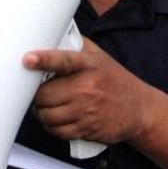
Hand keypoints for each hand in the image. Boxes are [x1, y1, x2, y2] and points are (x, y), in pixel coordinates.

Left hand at [24, 38, 151, 144]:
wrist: (139, 109)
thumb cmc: (115, 80)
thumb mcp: (99, 56)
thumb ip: (75, 46)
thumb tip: (50, 37)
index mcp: (88, 65)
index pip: (62, 60)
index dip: (43, 59)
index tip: (28, 59)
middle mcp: (87, 88)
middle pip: (44, 94)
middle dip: (37, 94)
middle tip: (41, 91)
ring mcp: (86, 110)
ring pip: (47, 115)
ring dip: (42, 112)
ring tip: (47, 105)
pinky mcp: (86, 129)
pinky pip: (57, 131)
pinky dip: (52, 127)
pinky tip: (57, 119)